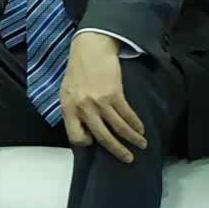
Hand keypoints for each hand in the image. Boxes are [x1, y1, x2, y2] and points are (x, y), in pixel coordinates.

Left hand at [59, 33, 147, 163]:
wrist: (90, 48)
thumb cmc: (78, 70)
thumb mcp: (67, 92)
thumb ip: (74, 110)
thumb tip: (85, 128)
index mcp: (68, 109)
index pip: (76, 136)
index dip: (86, 142)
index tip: (95, 142)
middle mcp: (82, 108)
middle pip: (101, 136)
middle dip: (117, 150)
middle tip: (128, 158)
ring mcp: (99, 102)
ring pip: (118, 127)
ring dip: (132, 138)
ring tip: (141, 145)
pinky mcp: (114, 94)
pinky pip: (127, 114)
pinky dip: (136, 124)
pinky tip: (141, 129)